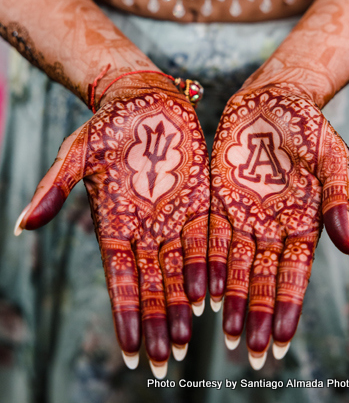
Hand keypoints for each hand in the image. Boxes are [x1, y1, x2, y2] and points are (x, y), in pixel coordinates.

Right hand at [14, 73, 209, 376]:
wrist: (143, 97)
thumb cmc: (106, 124)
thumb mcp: (77, 153)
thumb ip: (55, 189)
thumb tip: (21, 226)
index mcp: (114, 223)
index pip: (121, 279)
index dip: (127, 315)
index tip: (133, 352)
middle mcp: (146, 228)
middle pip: (153, 284)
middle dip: (159, 322)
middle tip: (165, 361)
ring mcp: (174, 215)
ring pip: (182, 268)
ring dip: (186, 303)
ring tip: (191, 339)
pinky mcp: (200, 198)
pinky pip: (207, 237)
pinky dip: (211, 265)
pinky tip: (217, 293)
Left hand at [209, 83, 348, 367]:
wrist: (272, 97)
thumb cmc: (308, 125)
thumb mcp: (332, 159)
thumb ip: (339, 202)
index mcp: (302, 222)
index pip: (294, 275)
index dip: (286, 308)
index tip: (279, 342)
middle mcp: (271, 225)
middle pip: (262, 278)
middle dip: (256, 314)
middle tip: (249, 352)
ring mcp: (243, 214)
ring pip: (234, 264)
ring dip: (230, 298)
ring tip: (223, 333)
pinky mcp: (218, 199)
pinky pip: (210, 236)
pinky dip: (206, 263)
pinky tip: (200, 290)